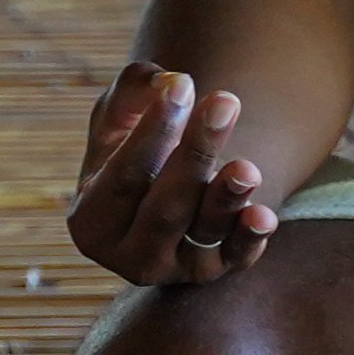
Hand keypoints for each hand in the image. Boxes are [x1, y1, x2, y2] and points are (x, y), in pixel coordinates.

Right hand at [69, 64, 272, 286]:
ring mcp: (171, 269)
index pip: (123, 176)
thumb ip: (132, 91)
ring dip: (227, 197)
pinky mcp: (211, 274)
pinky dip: (250, 239)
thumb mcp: (118, 119)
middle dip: (196, 153)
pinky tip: (264, 215)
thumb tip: (169, 81)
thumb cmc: (134, 151)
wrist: (161, 192)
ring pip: (202, 230)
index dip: (153, 131)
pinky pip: (235, 259)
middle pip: (165, 206)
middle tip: (225, 101)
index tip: (183, 84)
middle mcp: (127, 255)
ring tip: (247, 165)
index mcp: (90, 220)